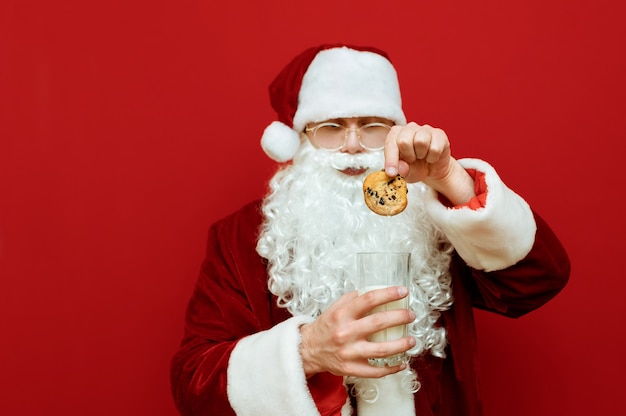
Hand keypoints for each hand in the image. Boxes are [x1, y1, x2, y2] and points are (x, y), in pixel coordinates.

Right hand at [299, 286, 415, 378]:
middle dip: (400, 317)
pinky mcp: (351, 369)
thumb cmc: (325, 328)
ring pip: (381, 350)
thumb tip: (374, 291)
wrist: (308, 350)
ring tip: (412, 340)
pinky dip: (392, 368)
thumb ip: (352, 299)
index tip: (402, 291)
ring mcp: (348, 352)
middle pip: (378, 323)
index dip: (388, 294)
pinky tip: (402, 363)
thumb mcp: (334, 308)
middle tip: (410, 315)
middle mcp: (345, 332)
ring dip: (401, 345)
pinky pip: (376, 371)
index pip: (368, 300)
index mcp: (342, 314)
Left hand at [383, 122, 474, 204]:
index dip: (390, 160)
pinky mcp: (439, 134)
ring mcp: (425, 129)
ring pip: (420, 141)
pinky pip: (435, 148)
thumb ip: (401, 170)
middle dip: (408, 156)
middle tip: (412, 160)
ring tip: (422, 157)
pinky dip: (433, 158)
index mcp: (395, 134)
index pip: (390, 144)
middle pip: (404, 141)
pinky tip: (431, 156)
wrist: (434, 169)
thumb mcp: (405, 172)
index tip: (392, 173)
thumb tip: (400, 169)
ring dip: (421, 155)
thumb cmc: (415, 167)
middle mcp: (409, 128)